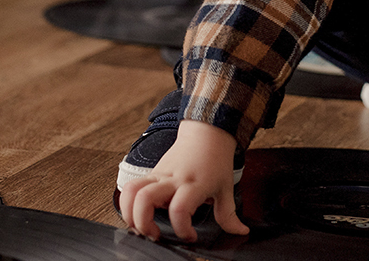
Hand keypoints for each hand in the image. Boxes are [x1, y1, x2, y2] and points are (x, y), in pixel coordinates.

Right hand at [118, 119, 249, 241]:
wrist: (206, 132)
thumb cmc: (216, 160)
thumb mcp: (226, 188)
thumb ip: (229, 215)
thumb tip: (240, 232)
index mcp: (194, 184)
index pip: (179, 210)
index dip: (182, 229)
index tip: (190, 236)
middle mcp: (173, 178)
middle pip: (145, 199)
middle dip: (143, 224)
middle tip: (155, 235)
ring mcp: (159, 174)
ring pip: (131, 190)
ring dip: (129, 213)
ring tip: (140, 227)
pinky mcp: (151, 173)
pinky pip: (131, 186)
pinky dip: (128, 203)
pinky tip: (139, 215)